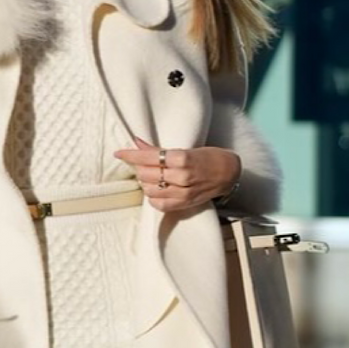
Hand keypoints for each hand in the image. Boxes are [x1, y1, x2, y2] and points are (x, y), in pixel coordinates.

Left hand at [114, 140, 240, 212]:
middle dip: (139, 167)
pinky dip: (152, 197)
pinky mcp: (183, 204)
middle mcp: (181, 177)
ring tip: (150, 176)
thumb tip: (137, 143)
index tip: (119, 153)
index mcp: (182, 158)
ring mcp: (182, 193)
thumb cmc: (208, 157)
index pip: (149, 157)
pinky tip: (156, 190)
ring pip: (149, 189)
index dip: (131, 155)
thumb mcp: (186, 148)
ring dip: (145, 182)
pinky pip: (158, 204)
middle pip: (146, 174)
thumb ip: (160, 150)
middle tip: (140, 163)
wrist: (229, 174)